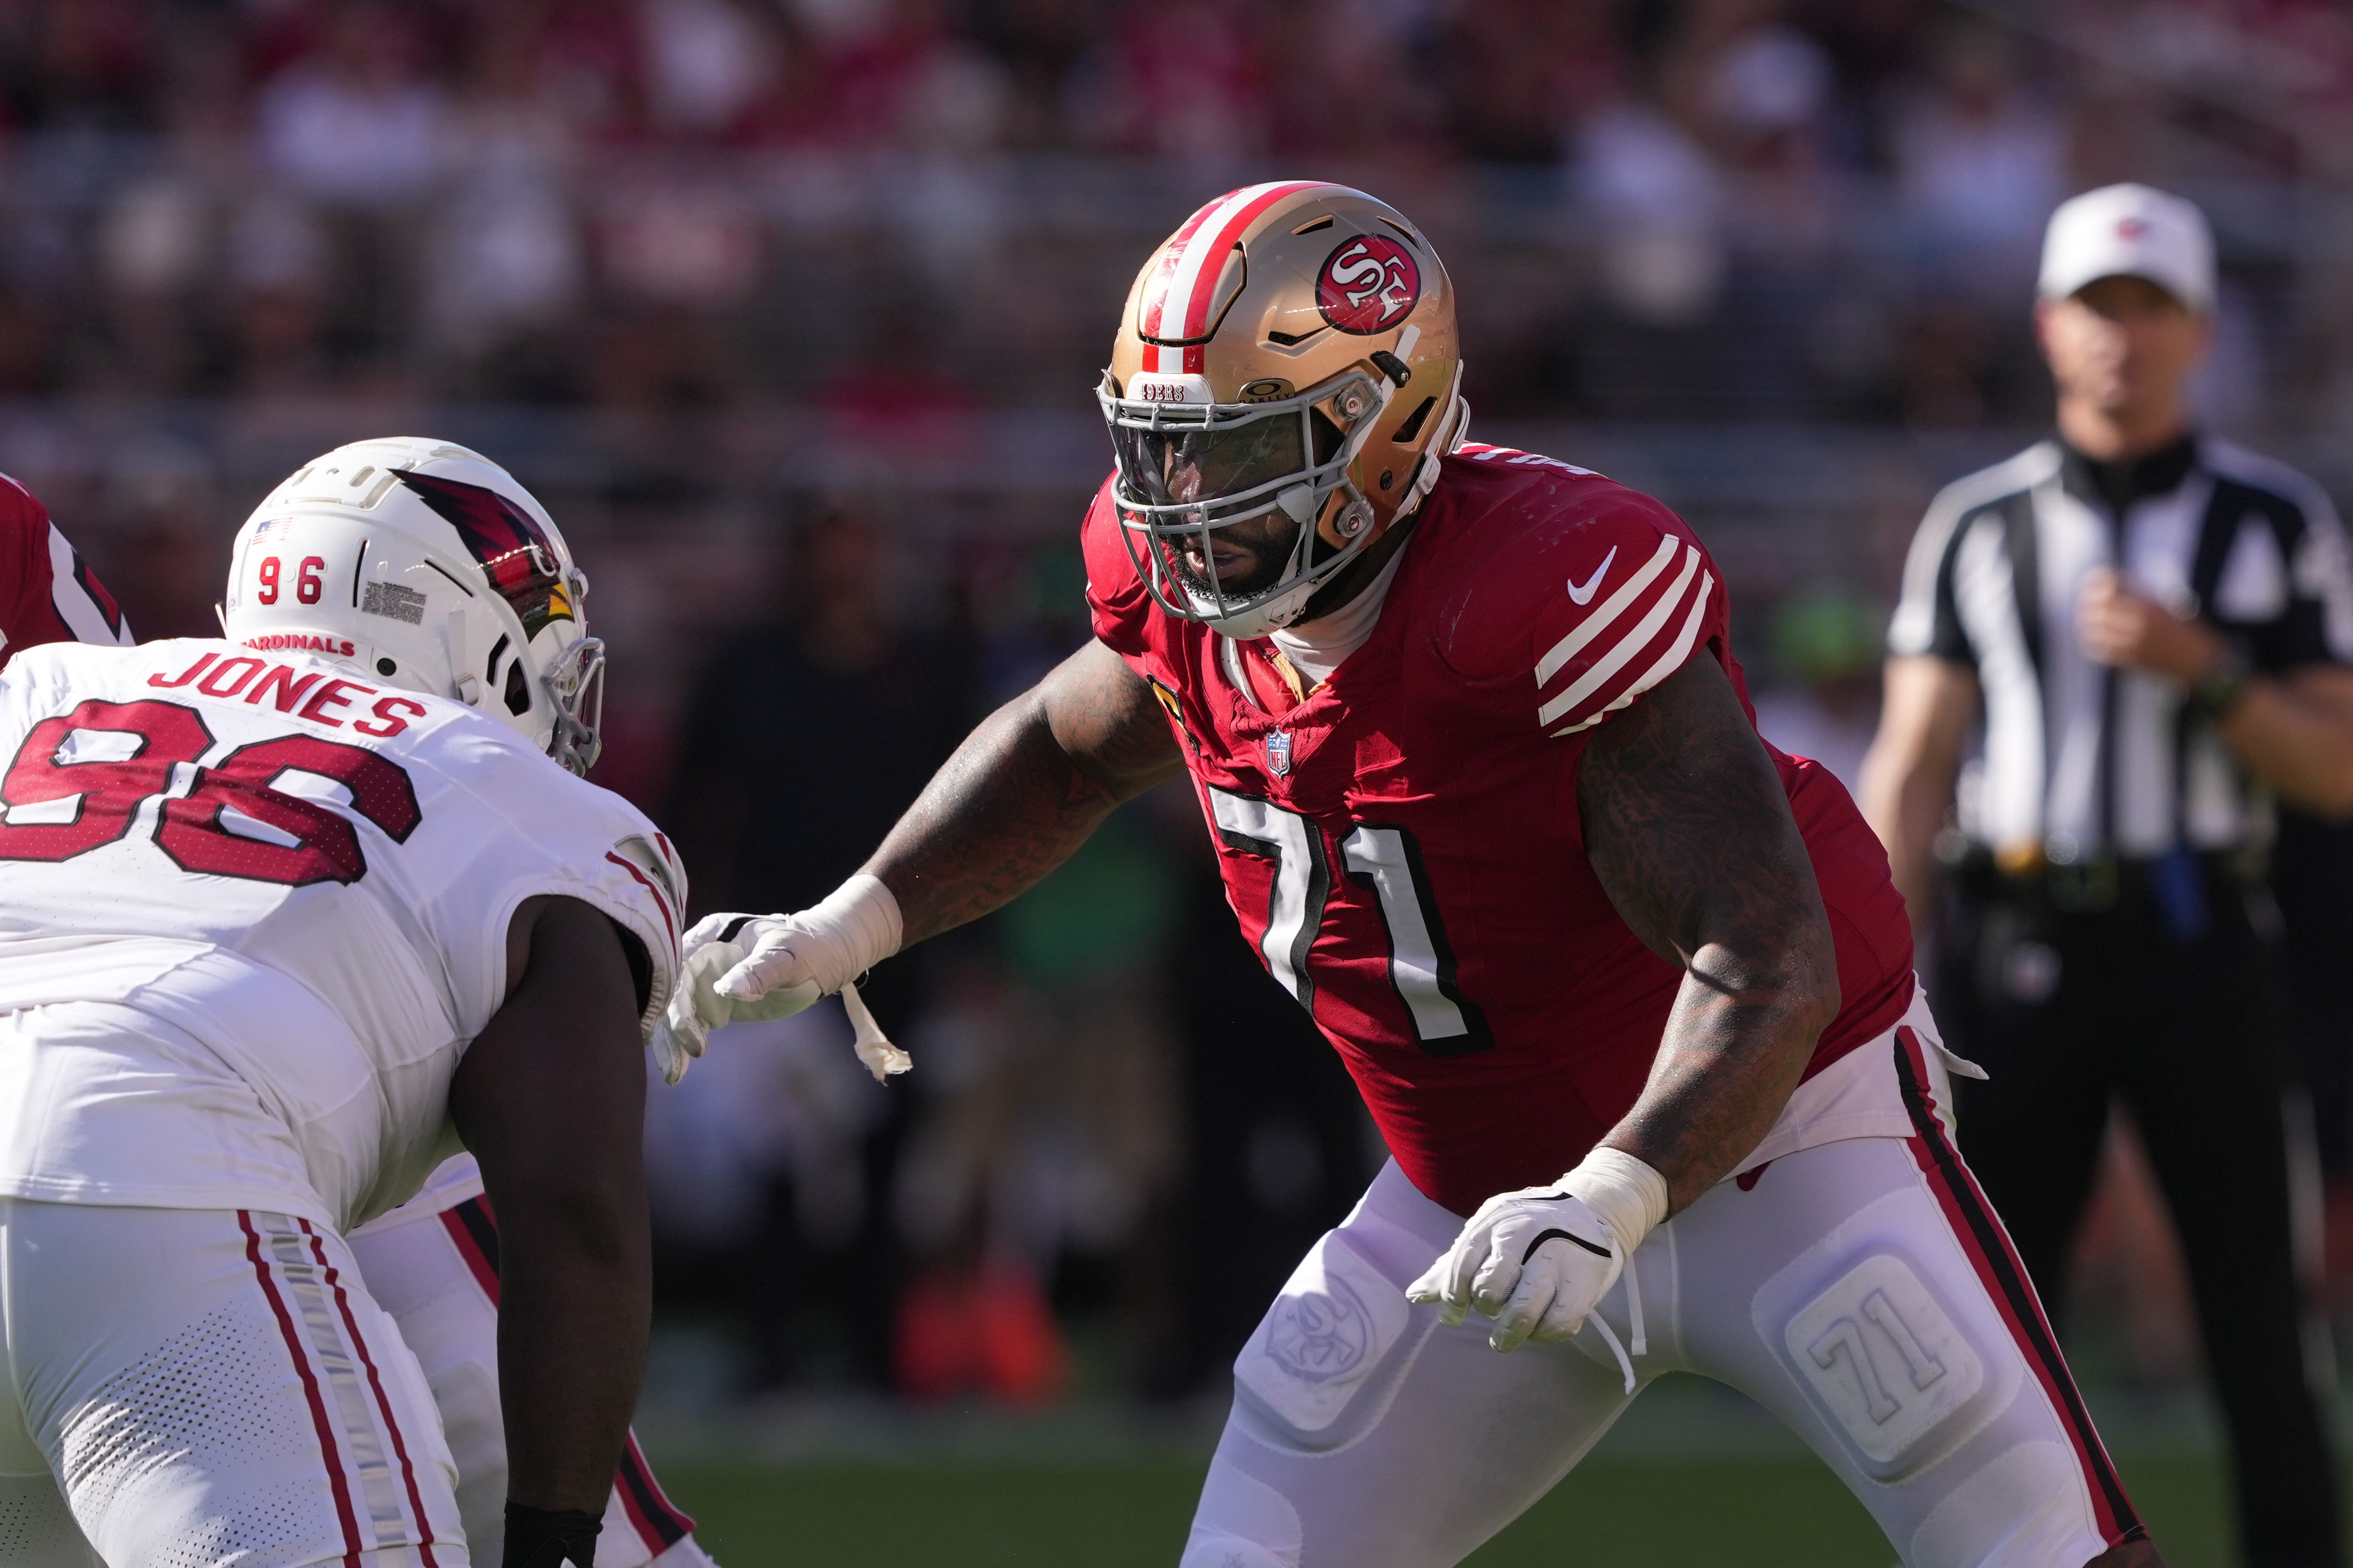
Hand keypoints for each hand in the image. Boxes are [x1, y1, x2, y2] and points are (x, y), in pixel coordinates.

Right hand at [651, 912, 825, 1083]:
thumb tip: (726, 990)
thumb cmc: (806, 949)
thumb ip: (759, 971)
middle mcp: (700, 956)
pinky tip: (678, 1070)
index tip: (682, 1026)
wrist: (822, 957)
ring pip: (676, 1011)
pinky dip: (682, 1045)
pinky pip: (690, 1023)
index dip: (676, 996)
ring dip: (671, 1042)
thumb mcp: (787, 956)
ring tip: (674, 1075)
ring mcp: (703, 980)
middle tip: (680, 1058)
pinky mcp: (711, 1002)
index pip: (682, 965)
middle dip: (669, 1025)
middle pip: (672, 991)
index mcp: (713, 936)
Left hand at [1405, 1185, 1622, 1351]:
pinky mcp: (1585, 1282)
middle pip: (1490, 1290)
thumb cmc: (1530, 1226)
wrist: (1594, 1210)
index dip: (1452, 1298)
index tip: (1452, 1316)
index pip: (1462, 1265)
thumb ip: (1453, 1265)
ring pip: (1522, 1312)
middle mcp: (1526, 1235)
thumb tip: (1415, 1295)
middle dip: (1485, 1308)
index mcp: (1496, 1219)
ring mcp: (1558, 1258)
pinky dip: (1543, 1336)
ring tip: (1504, 1338)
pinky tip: (1538, 1330)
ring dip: (1509, 1334)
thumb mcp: (1489, 1232)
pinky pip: (1557, 1325)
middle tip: (1490, 1310)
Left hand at [2076, 567, 2222, 683]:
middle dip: (2089, 605)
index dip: (2096, 583)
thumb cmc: (2180, 630)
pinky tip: (2095, 641)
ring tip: (2087, 623)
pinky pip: (2100, 650)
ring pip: (2095, 629)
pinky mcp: (2130, 659)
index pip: (2111, 585)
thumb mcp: (2163, 606)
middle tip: (2086, 606)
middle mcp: (2141, 619)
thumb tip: (2108, 584)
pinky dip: (2093, 644)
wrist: (2198, 660)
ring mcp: (2134, 640)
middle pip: (2099, 606)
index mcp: (2149, 603)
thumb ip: (2138, 595)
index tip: (2090, 585)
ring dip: (2088, 625)